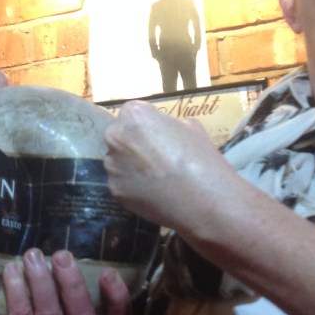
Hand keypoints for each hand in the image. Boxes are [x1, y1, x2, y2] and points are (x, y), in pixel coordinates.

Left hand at [0, 249, 130, 314]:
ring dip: (42, 281)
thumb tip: (70, 252)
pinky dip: (17, 289)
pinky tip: (13, 269)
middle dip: (73, 284)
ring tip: (33, 256)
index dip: (118, 299)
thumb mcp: (63, 308)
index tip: (109, 271)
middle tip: (62, 256)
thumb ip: (72, 289)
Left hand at [103, 99, 234, 231]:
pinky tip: (153, 192)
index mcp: (133, 115)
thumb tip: (167, 130)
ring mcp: (112, 165)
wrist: (202, 201)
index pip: (133, 113)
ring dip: (131, 165)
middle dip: (134, 143)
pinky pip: (122, 182)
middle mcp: (115, 136)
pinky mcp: (114, 189)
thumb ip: (170, 124)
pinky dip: (134, 186)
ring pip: (118, 160)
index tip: (160, 135)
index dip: (147, 124)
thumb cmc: (200, 158)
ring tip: (156, 177)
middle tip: (156, 156)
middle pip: (120, 135)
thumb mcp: (192, 127)